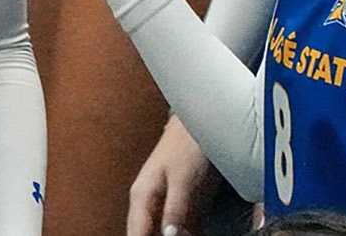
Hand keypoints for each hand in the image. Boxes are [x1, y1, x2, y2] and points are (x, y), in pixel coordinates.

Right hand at [128, 115, 220, 235]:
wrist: (203, 121)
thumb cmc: (189, 146)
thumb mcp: (183, 181)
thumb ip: (175, 211)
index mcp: (141, 197)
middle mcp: (148, 204)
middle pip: (147, 235)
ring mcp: (164, 204)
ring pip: (162, 233)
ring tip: (186, 234)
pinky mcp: (180, 205)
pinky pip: (178, 229)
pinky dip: (183, 233)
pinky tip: (191, 233)